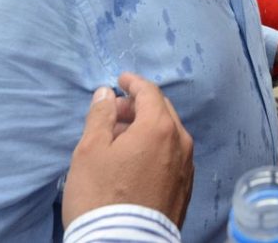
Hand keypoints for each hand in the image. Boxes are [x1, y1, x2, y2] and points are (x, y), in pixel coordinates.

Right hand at [62, 73, 193, 230]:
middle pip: (162, 111)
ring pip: (169, 134)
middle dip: (140, 106)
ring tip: (121, 139)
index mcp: (160, 127)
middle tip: (115, 112)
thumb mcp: (90, 150)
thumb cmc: (101, 195)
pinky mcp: (185, 189)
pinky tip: (137, 160)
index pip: (150, 92)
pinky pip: (173, 156)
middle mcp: (181, 143)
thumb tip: (107, 94)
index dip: (133, 83)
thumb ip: (100, 116)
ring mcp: (187, 168)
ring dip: (147, 128)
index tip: (120, 81)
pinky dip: (157, 148)